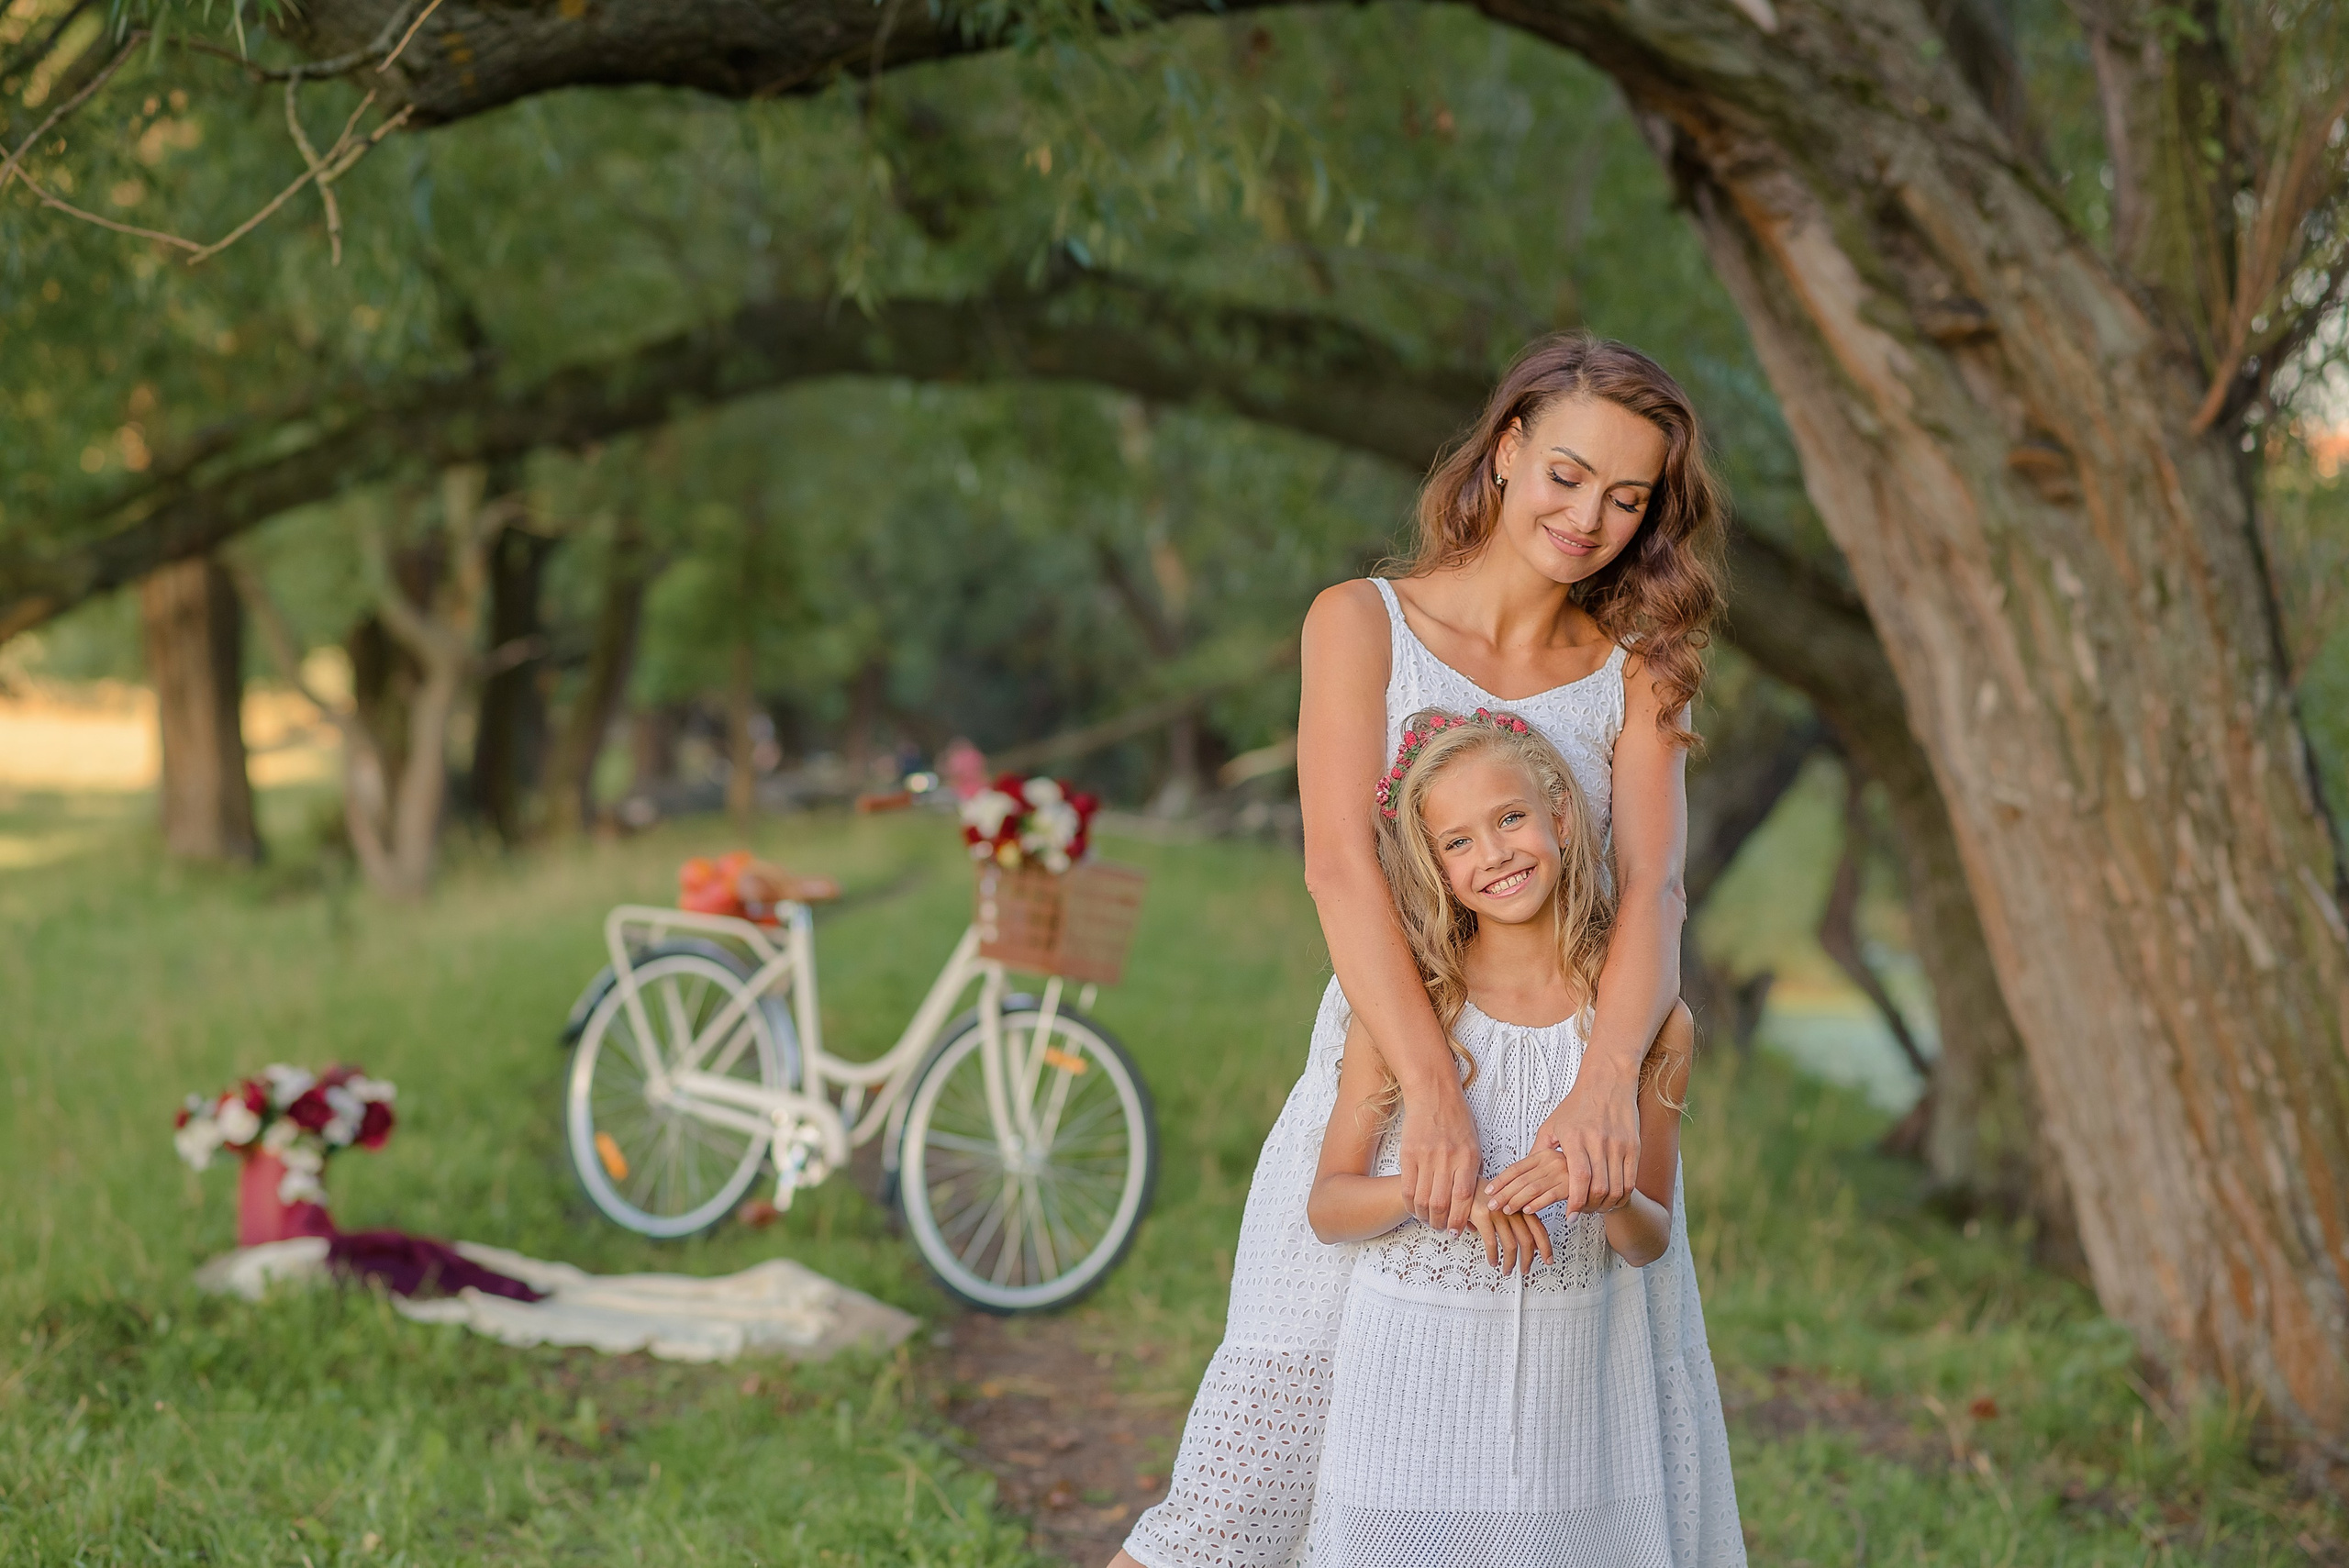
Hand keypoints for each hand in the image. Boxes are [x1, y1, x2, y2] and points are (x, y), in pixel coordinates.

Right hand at [1397, 1081, 1481, 1232]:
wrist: (1433, 1093)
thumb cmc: (1456, 1118)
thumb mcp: (1474, 1144)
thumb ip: (1472, 1171)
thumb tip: (1473, 1200)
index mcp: (1468, 1157)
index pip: (1464, 1199)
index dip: (1460, 1220)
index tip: (1457, 1231)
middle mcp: (1447, 1159)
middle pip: (1441, 1204)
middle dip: (1441, 1224)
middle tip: (1441, 1228)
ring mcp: (1426, 1157)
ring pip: (1423, 1200)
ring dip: (1424, 1216)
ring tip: (1427, 1219)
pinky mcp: (1408, 1154)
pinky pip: (1407, 1188)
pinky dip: (1410, 1204)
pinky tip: (1414, 1208)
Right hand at [1469, 1190, 1551, 1276]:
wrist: (1465, 1184)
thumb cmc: (1486, 1196)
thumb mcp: (1507, 1207)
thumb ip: (1518, 1223)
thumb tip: (1529, 1244)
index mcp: (1521, 1206)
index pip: (1539, 1229)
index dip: (1545, 1247)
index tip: (1547, 1259)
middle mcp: (1511, 1209)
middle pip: (1527, 1240)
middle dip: (1527, 1259)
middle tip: (1525, 1269)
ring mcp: (1498, 1212)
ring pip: (1510, 1245)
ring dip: (1510, 1262)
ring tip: (1508, 1269)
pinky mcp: (1482, 1216)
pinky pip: (1492, 1243)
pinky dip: (1493, 1256)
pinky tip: (1493, 1260)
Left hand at [1484, 1068, 1639, 1217]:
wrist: (1607, 1081)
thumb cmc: (1576, 1105)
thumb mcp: (1551, 1125)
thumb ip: (1539, 1151)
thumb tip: (1523, 1174)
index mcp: (1575, 1137)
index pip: (1578, 1177)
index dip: (1575, 1201)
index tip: (1571, 1215)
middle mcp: (1599, 1141)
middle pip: (1599, 1187)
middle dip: (1590, 1207)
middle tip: (1583, 1213)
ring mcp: (1619, 1144)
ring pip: (1616, 1187)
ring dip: (1606, 1204)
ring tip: (1596, 1208)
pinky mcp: (1633, 1145)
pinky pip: (1630, 1180)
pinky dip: (1622, 1195)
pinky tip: (1612, 1199)